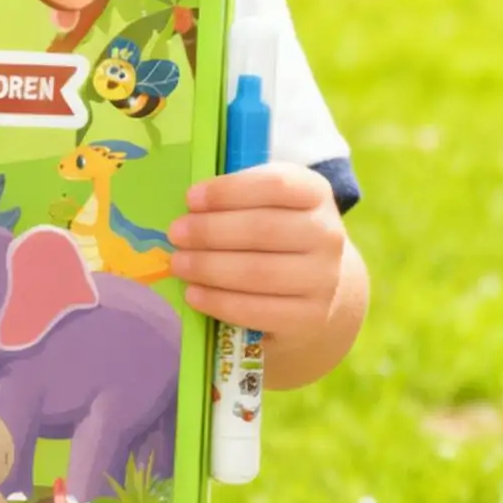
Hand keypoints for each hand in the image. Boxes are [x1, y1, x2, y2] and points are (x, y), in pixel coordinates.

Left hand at [168, 163, 346, 347]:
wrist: (324, 287)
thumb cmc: (278, 234)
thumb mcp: (268, 202)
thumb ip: (236, 197)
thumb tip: (189, 209)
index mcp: (314, 193)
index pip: (276, 186)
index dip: (228, 191)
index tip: (190, 199)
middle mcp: (327, 234)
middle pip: (263, 230)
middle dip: (210, 232)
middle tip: (175, 234)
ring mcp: (324, 278)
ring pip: (259, 273)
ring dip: (209, 268)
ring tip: (178, 264)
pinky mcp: (311, 317)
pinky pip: (260, 310)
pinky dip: (220, 302)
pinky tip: (194, 294)